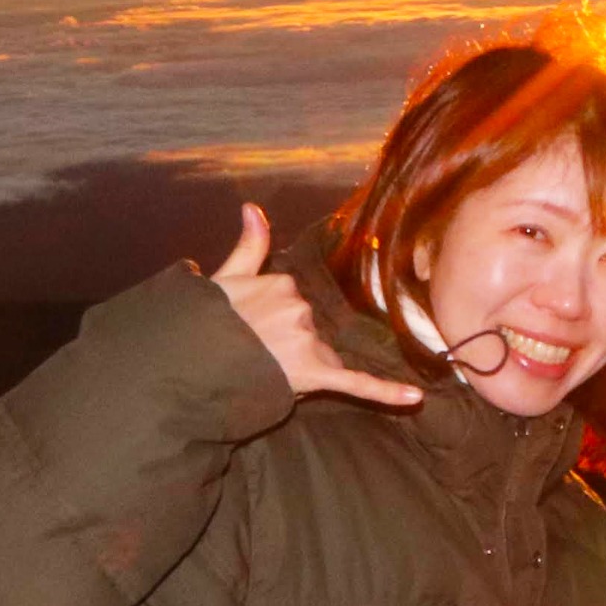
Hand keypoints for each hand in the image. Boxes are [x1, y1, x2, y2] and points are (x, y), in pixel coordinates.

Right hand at [209, 206, 422, 405]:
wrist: (190, 364)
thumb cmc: (206, 323)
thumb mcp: (225, 278)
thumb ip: (249, 245)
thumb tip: (254, 207)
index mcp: (283, 284)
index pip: (295, 302)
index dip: (274, 319)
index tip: (249, 328)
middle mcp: (300, 310)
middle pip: (309, 329)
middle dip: (288, 344)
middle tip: (252, 353)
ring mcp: (308, 343)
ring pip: (322, 356)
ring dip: (302, 367)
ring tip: (263, 372)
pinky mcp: (319, 375)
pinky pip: (357, 384)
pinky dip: (386, 392)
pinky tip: (415, 397)